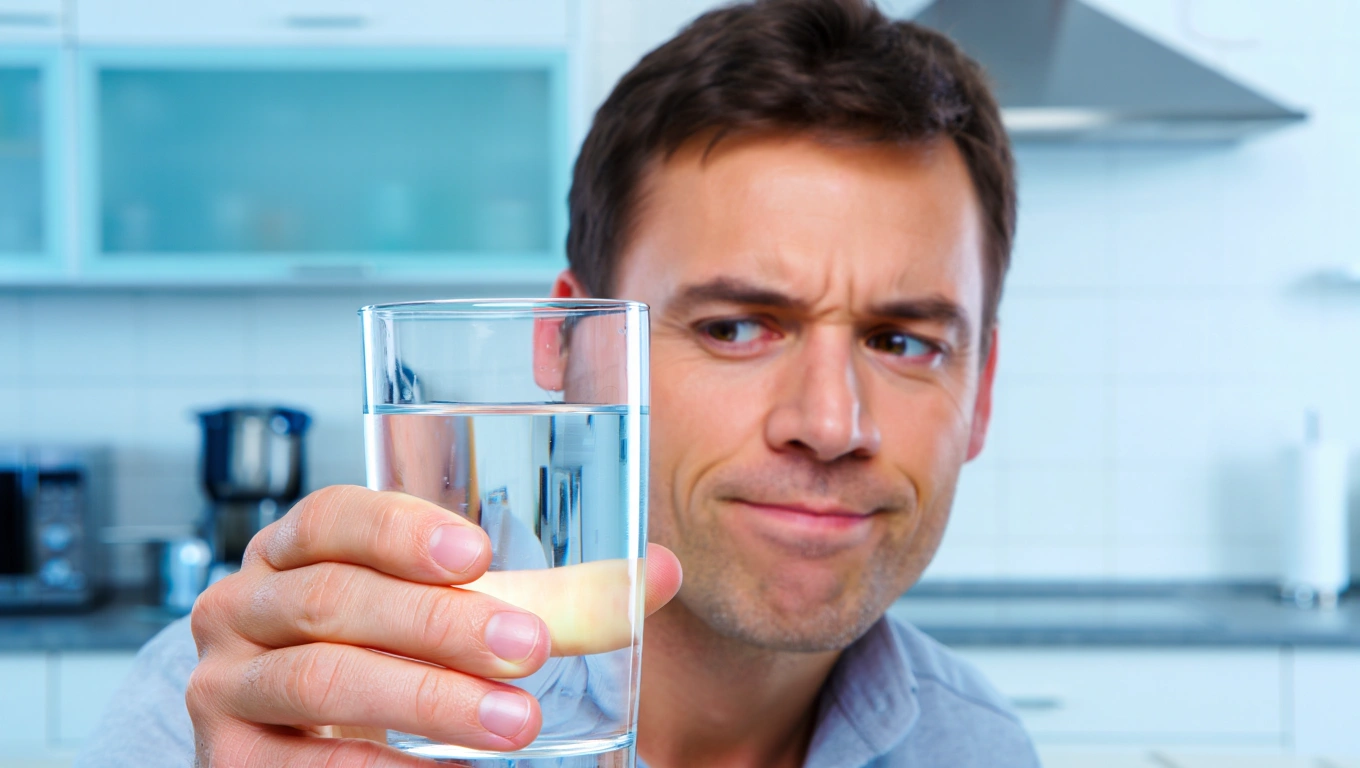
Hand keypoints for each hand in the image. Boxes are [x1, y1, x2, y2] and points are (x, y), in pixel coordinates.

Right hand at [187, 485, 682, 766]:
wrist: (307, 748)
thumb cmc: (394, 657)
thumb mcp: (460, 617)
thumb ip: (552, 597)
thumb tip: (658, 573)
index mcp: (298, 549)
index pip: (333, 514)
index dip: (400, 528)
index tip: (477, 554)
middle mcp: (247, 604)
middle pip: (338, 598)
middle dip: (442, 624)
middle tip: (530, 648)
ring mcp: (228, 682)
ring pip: (324, 677)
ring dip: (427, 699)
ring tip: (515, 722)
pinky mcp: (229, 759)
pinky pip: (307, 763)